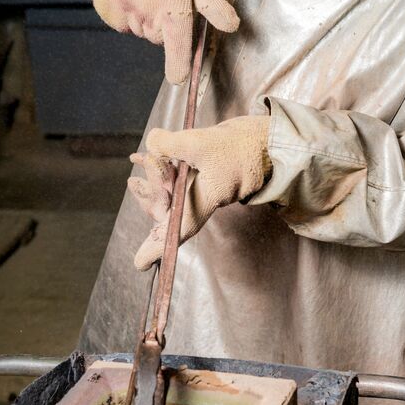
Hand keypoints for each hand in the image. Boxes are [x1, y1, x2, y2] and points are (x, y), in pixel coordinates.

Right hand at [90, 0, 238, 83]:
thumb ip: (214, 6)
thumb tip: (232, 27)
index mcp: (172, 8)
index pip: (175, 48)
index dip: (177, 66)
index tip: (178, 77)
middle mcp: (145, 12)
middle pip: (155, 38)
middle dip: (162, 26)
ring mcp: (121, 8)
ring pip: (136, 29)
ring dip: (143, 17)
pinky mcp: (103, 4)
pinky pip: (118, 21)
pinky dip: (124, 12)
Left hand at [127, 116, 271, 269]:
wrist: (268, 140)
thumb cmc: (243, 148)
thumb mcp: (202, 143)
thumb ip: (171, 144)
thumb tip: (151, 144)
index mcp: (203, 201)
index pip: (176, 229)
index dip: (157, 248)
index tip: (140, 264)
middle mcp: (201, 198)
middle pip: (167, 208)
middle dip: (149, 195)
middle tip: (135, 183)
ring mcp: (201, 186)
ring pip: (169, 190)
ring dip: (153, 178)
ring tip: (139, 161)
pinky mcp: (202, 173)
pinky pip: (176, 176)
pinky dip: (161, 167)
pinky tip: (147, 156)